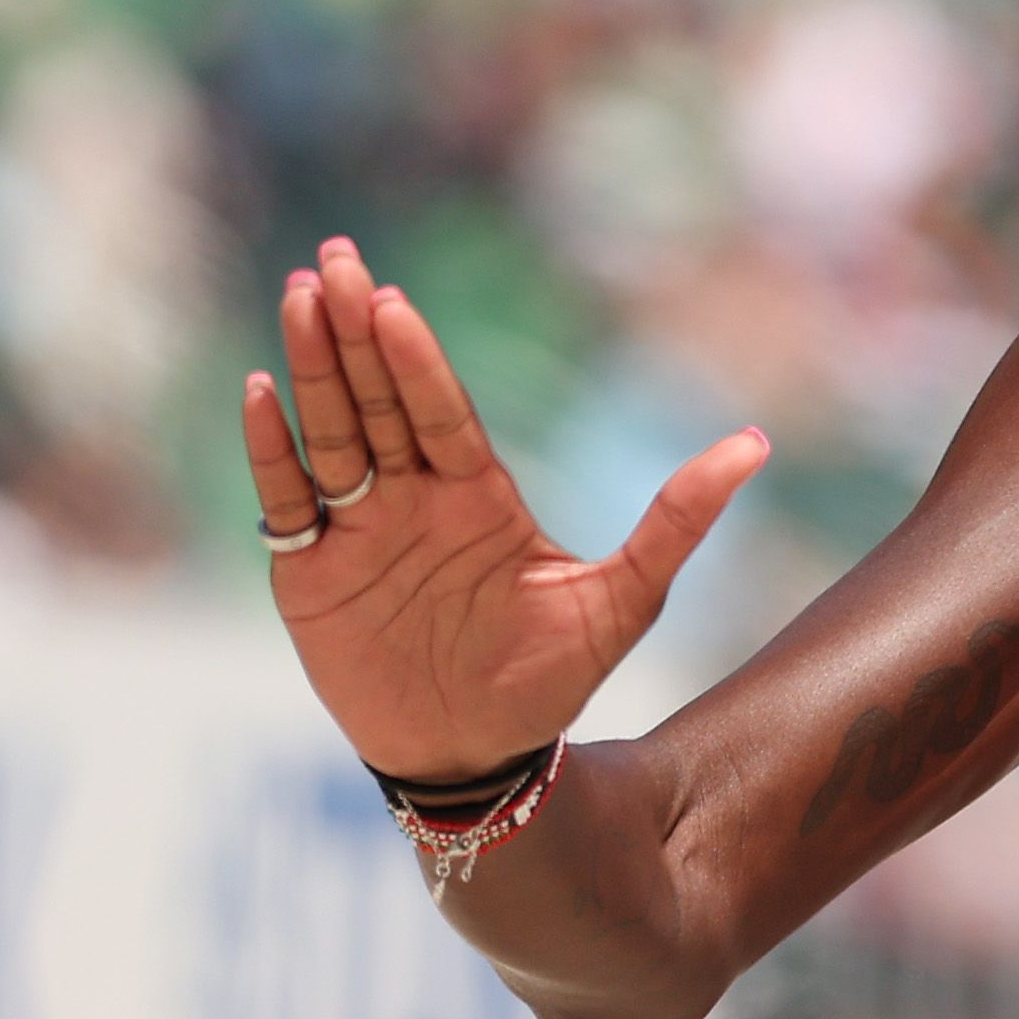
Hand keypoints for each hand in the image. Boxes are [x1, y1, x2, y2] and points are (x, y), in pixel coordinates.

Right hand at [244, 236, 767, 782]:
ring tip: (296, 297)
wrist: (484, 757)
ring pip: (330, 433)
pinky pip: (286, 500)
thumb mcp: (626, 598)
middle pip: (379, 400)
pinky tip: (260, 392)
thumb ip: (679, 519)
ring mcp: (359, 531)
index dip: (416, 357)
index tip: (390, 297)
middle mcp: (413, 498)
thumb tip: (758, 444)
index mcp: (479, 493)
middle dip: (352, 331)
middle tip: (332, 261)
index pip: (442, 410)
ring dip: (311, 369)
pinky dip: (270, 451)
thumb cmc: (552, 678)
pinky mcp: (310, 574)